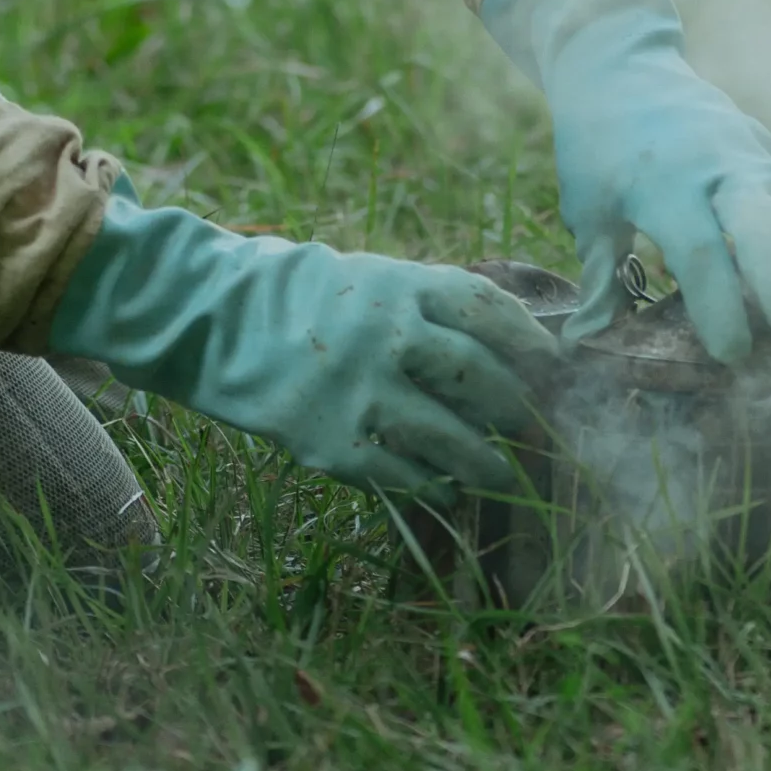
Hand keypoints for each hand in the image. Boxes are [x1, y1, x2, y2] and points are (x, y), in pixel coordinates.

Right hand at [49, 190, 556, 498]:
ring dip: (487, 462)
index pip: (492, 313)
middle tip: (537, 429)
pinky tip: (444, 491)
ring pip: (452, 437)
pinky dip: (433, 487)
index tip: (556, 368)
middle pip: (483, 378)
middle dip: (519, 410)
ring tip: (503, 473)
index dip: (533, 345)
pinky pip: (403, 475)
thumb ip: (431, 307)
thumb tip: (506, 346)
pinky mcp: (333, 439)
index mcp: (404, 284)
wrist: (215, 318)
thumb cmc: (304, 298)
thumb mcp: (372, 279)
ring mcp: (362, 389)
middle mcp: (391, 333)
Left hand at [480, 0, 770, 362]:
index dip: (719, 306)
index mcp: (662, 181)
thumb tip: (587, 343)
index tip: (731, 354)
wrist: (620, 62)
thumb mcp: (586, 205)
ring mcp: (752, 156)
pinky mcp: (770, 156)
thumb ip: (600, 275)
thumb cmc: (596, 140)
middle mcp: (717, 166)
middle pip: (769, 229)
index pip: (700, 251)